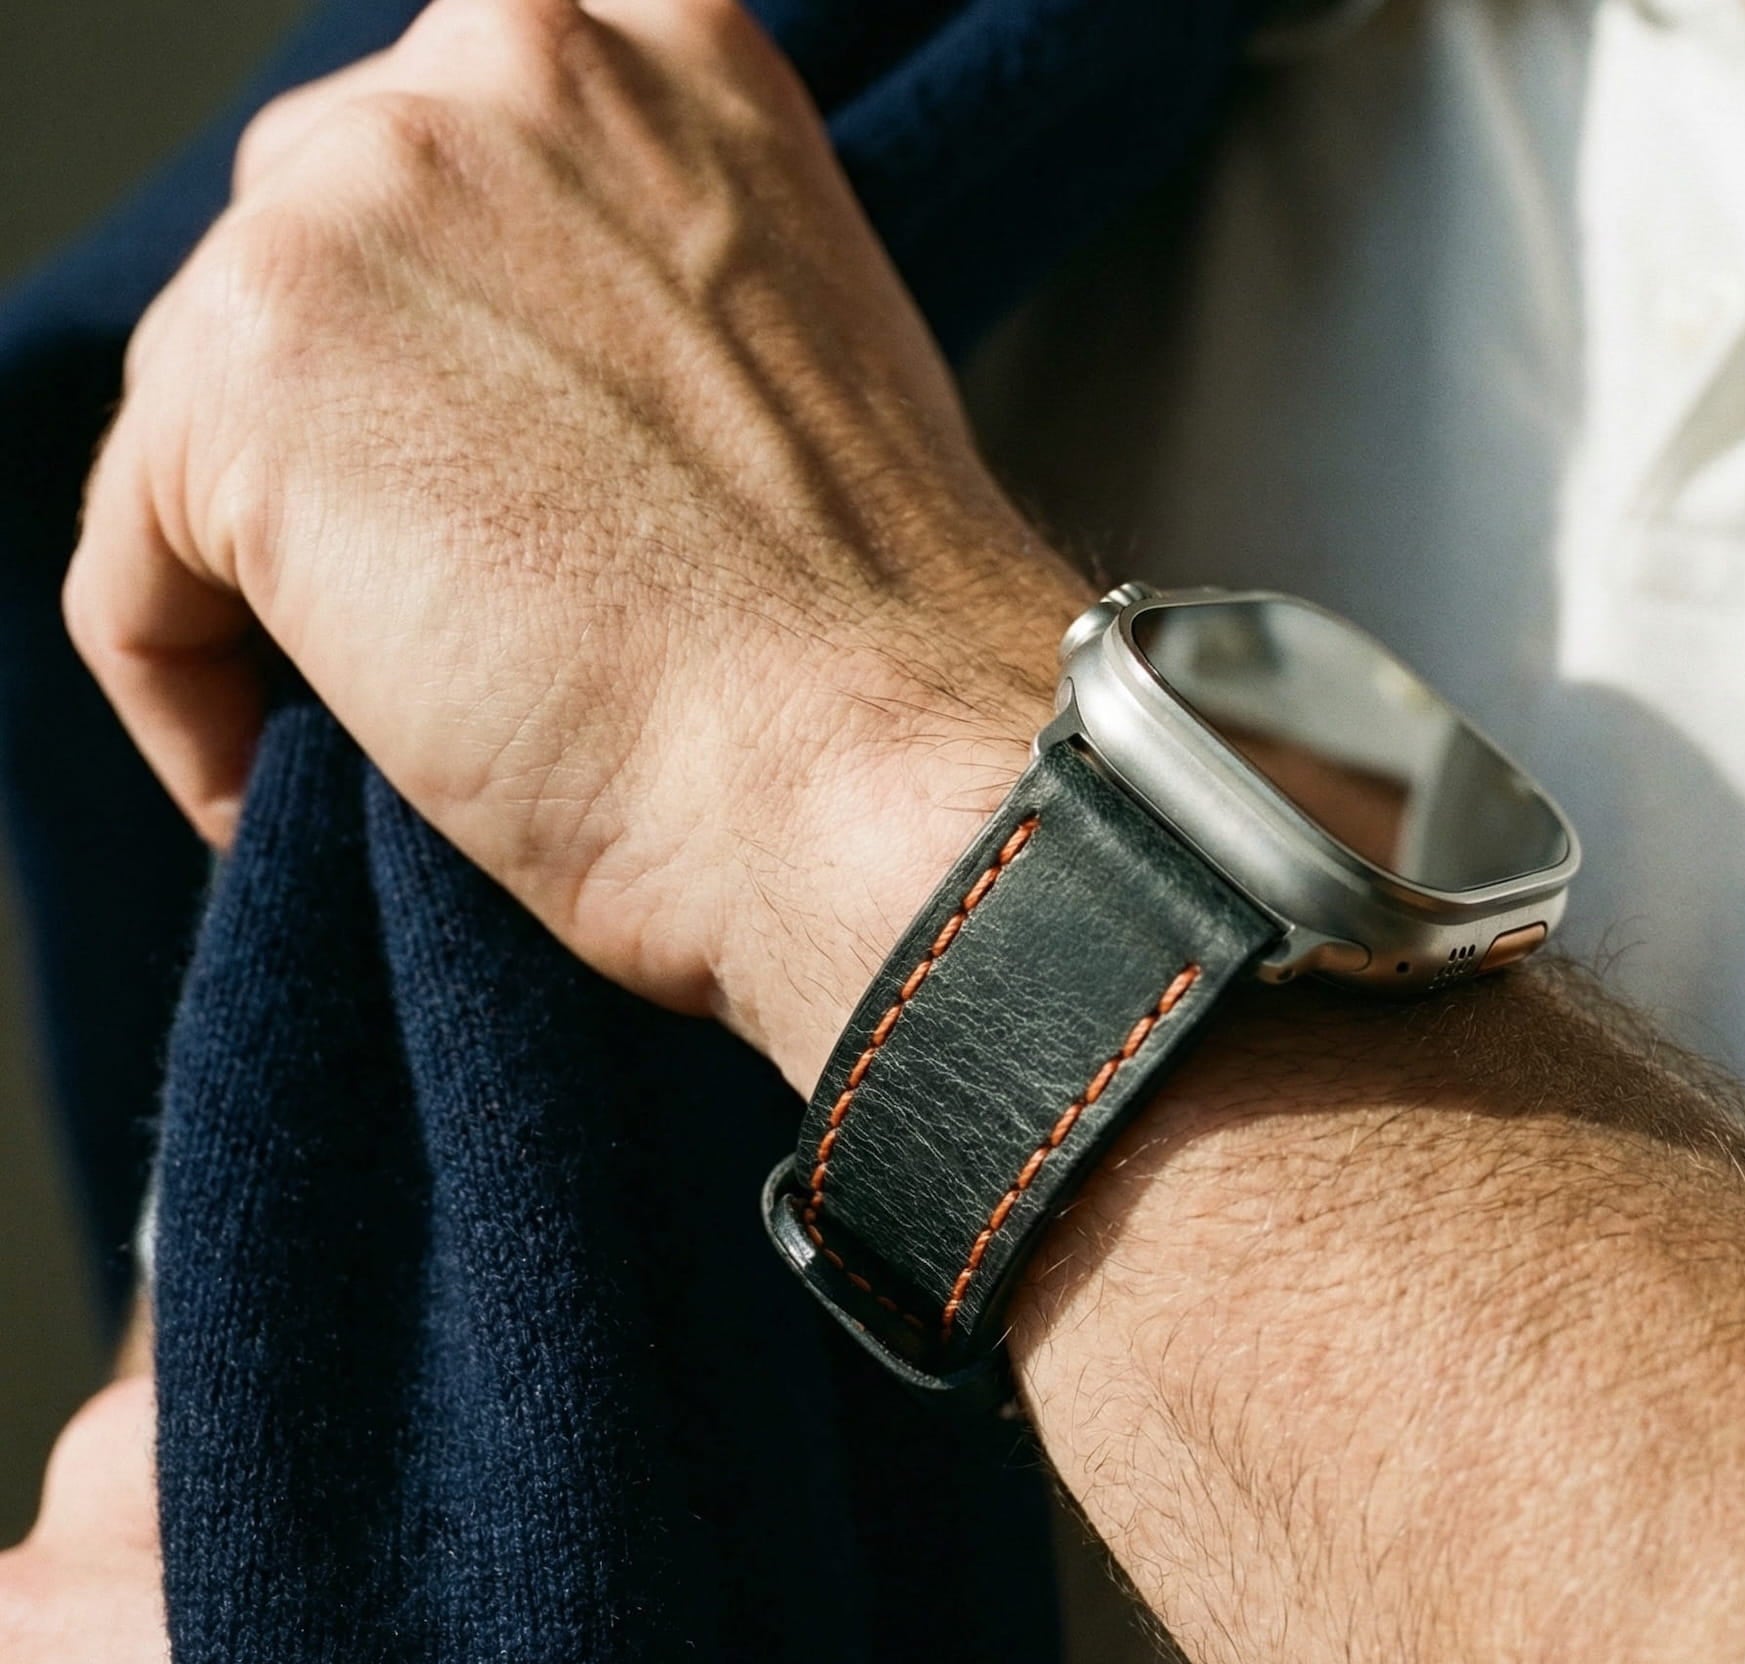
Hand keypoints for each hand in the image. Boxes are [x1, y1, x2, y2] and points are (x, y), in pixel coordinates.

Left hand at [64, 0, 1084, 1088]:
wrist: (877, 770)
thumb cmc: (871, 645)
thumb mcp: (793, 367)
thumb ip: (641, 299)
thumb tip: (505, 394)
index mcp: (662, 59)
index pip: (451, 181)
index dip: (452, 360)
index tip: (480, 496)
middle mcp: (503, 64)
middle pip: (315, 263)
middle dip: (355, 445)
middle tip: (439, 613)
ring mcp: (359, 201)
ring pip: (211, 409)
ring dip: (273, 572)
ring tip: (389, 711)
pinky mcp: (243, 371)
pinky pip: (133, 569)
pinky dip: (189, 693)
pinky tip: (289, 777)